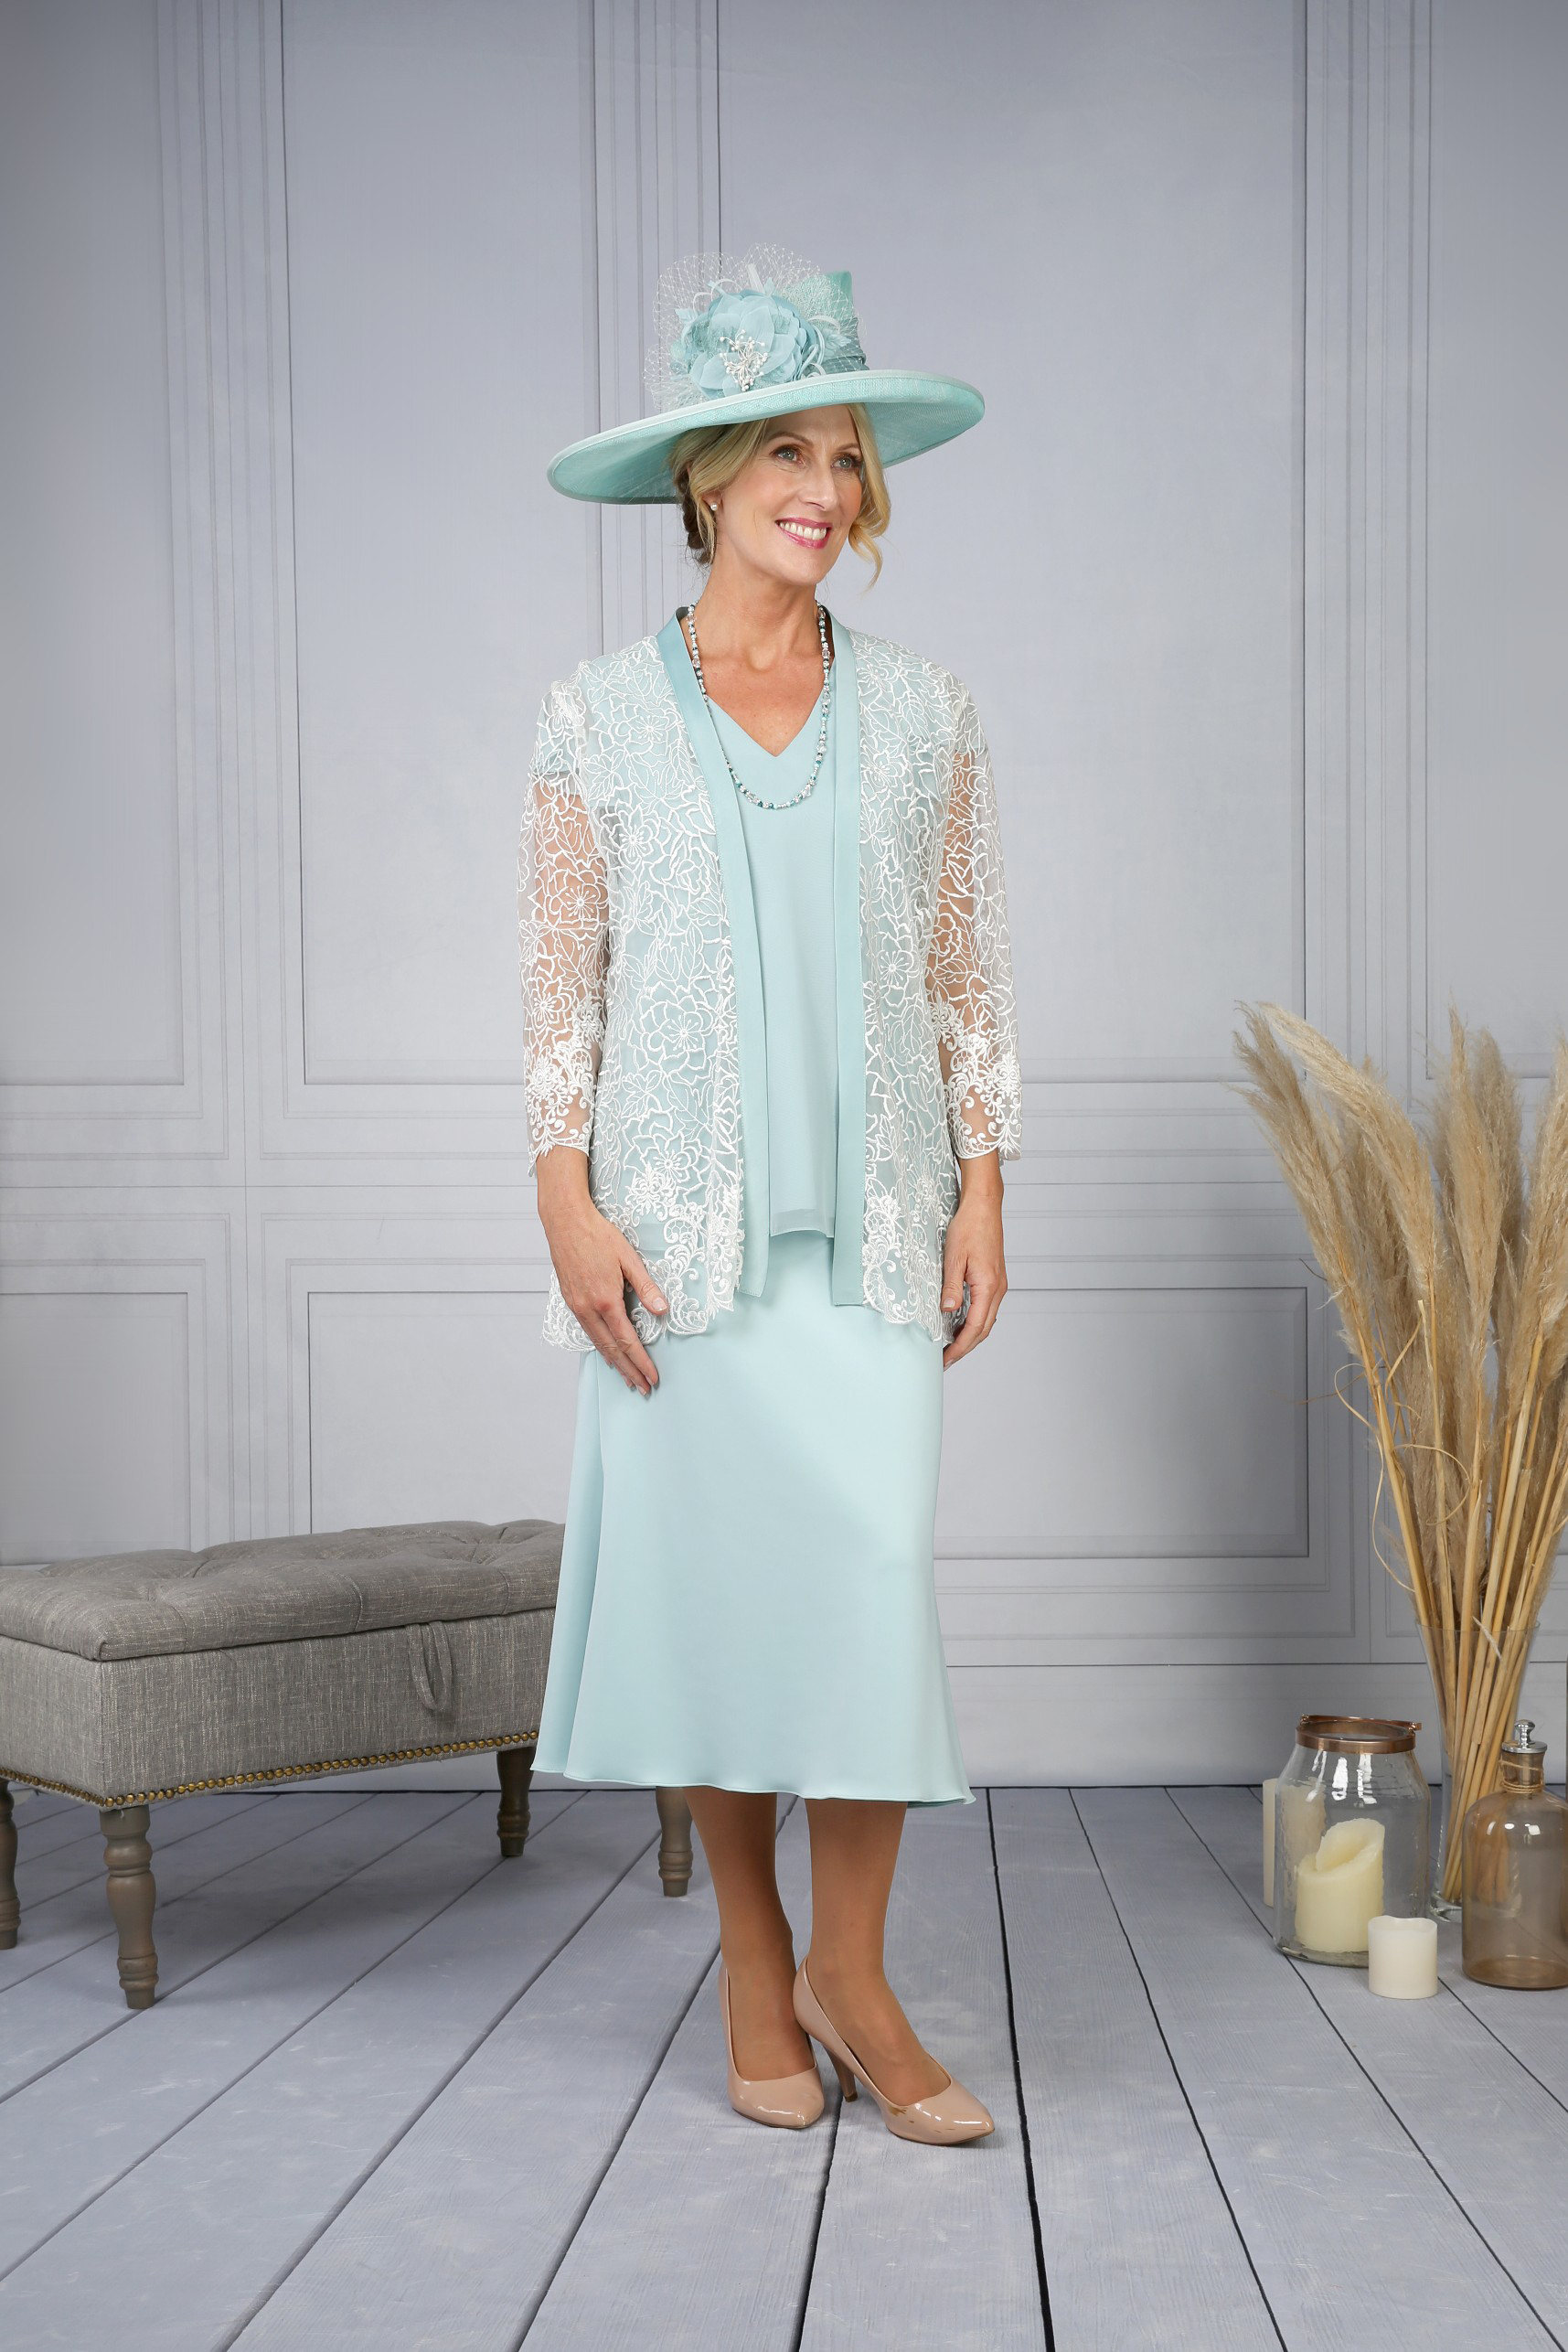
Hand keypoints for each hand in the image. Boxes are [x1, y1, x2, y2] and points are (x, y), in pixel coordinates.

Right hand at [535, 1148, 666, 1391]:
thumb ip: (646, 1287)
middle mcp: (588, 1308)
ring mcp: (576, 1306)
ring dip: (614, 1363)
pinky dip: (600, 1346)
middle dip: (628, 1371)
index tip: (651, 1378)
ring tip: (627, 1377)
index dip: (640, 1362)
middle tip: (642, 1388)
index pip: (627, 1341)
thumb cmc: (598, 1235)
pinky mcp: (570, 1300)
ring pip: (597, 1343)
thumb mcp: (629, 1258)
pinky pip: (587, 1331)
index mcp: (606, 1300)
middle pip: (611, 1349)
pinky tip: (607, 1351)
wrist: (565, 1221)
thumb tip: (662, 1311)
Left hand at [940, 1155, 1006, 1369]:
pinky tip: (960, 1323)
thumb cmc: (969, 1227)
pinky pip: (987, 1308)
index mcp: (988, 1286)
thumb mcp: (953, 1257)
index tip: (946, 1359)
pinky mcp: (995, 1279)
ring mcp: (999, 1284)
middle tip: (945, 1360)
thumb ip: (952, 1287)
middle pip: (984, 1329)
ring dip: (970, 1336)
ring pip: (987, 1320)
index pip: (975, 1327)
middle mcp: (998, 1289)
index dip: (960, 1347)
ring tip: (951, 1346)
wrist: (984, 1207)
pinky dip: (975, 1321)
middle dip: (965, 1347)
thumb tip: (947, 1312)